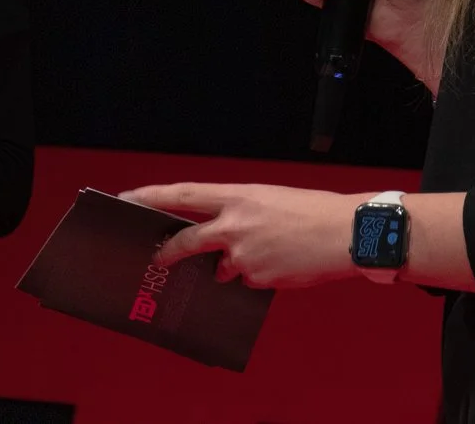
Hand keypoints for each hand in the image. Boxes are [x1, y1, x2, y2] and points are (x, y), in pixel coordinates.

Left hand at [122, 182, 359, 289]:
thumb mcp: (271, 200)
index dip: (152, 195)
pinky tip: (284, 264)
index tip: (128, 198)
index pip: (184, 193)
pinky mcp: (258, 279)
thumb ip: (241, 217)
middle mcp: (234, 224)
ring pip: (224, 267)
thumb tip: (224, 243)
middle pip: (187, 240)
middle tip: (158, 258)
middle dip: (170, 251)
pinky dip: (261, 275)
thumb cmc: (314, 211)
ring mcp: (244, 255)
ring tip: (274, 251)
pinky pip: (249, 281)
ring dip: (236, 265)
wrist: (346, 233)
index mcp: (238, 196)